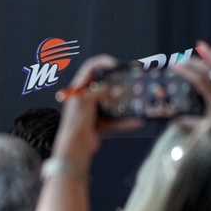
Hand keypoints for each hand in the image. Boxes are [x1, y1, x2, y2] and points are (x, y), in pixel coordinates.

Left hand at [53, 55, 140, 169]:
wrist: (75, 147)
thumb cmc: (75, 123)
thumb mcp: (85, 101)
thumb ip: (99, 91)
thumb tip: (113, 90)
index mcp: (78, 89)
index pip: (90, 68)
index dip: (102, 62)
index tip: (115, 64)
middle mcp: (86, 98)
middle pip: (104, 85)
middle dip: (118, 83)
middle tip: (130, 80)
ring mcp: (94, 111)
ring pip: (112, 102)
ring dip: (124, 102)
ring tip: (136, 99)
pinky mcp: (100, 123)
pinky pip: (116, 120)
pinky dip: (125, 121)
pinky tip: (135, 121)